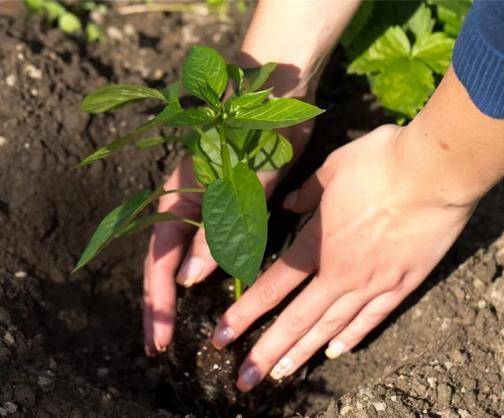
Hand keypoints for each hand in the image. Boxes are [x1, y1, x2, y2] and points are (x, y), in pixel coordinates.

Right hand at [143, 119, 310, 355]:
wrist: (276, 96)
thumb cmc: (256, 133)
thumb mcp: (239, 186)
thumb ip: (215, 232)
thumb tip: (186, 280)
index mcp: (178, 199)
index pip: (159, 261)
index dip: (158, 301)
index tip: (159, 338)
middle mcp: (184, 204)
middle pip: (163, 261)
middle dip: (160, 303)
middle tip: (158, 343)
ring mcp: (204, 202)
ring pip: (185, 254)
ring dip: (181, 289)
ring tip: (179, 323)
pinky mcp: (227, 200)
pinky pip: (211, 240)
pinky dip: (209, 266)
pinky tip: (213, 286)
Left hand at [210, 125, 476, 391]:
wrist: (436, 171)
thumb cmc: (381, 162)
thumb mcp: (332, 168)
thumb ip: (306, 193)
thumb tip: (287, 204)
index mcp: (319, 242)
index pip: (273, 286)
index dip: (245, 313)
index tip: (222, 336)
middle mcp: (341, 272)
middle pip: (298, 319)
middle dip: (268, 351)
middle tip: (245, 379)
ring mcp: (374, 283)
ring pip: (332, 326)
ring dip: (304, 352)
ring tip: (282, 374)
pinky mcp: (403, 284)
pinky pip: (372, 318)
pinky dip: (352, 337)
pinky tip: (336, 352)